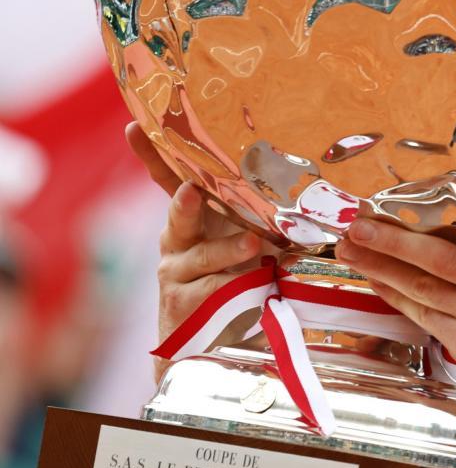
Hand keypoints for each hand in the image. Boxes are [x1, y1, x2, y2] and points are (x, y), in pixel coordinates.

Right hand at [125, 123, 265, 381]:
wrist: (213, 341)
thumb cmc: (239, 277)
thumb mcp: (251, 240)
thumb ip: (265, 215)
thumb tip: (309, 183)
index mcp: (192, 219)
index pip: (170, 181)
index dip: (153, 155)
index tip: (135, 126)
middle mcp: (177, 242)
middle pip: (179, 217)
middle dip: (185, 205)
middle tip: (193, 191)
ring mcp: (177, 274)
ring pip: (204, 257)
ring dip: (228, 250)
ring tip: (253, 245)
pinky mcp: (186, 305)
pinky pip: (214, 292)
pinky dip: (237, 288)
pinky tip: (255, 285)